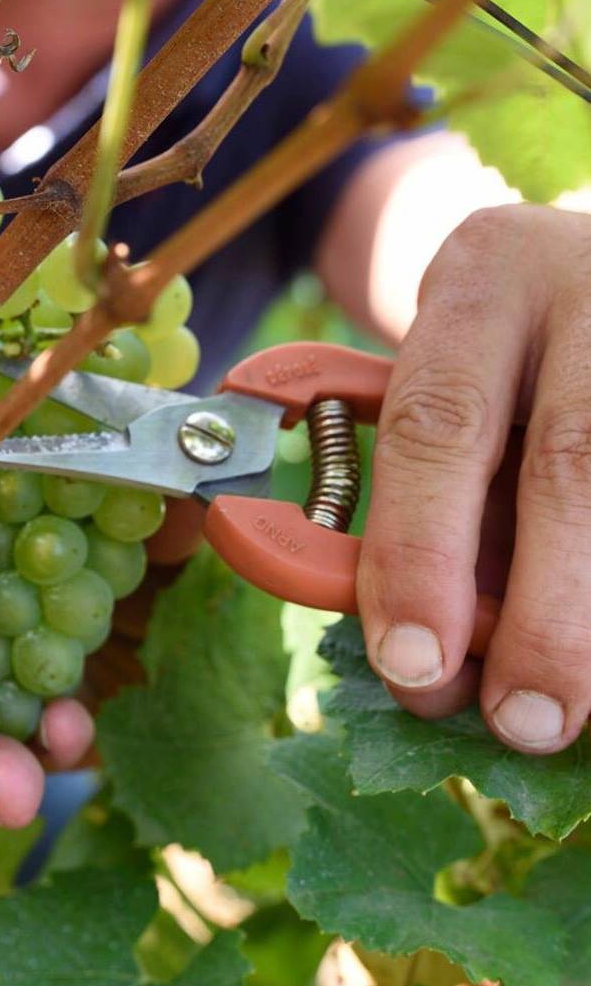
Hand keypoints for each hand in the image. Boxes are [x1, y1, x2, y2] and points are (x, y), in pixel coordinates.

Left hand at [357, 204, 590, 752]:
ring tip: (569, 710)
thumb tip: (425, 650)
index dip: (422, 550)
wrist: (587, 264)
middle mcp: (584, 289)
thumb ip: (432, 493)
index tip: (412, 663)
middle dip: (547, 612)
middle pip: (569, 464)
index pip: (438, 425)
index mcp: (482, 283)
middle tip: (523, 721)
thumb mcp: (445, 386)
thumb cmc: (501, 352)